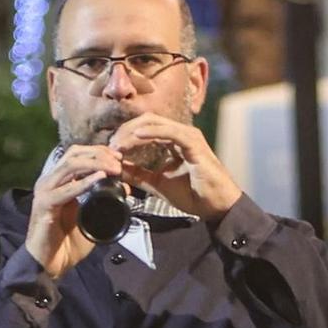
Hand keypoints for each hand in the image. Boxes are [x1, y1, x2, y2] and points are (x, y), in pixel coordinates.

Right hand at [27, 144, 117, 279]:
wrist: (49, 265)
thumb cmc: (66, 243)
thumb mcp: (91, 217)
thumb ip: (105, 201)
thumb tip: (125, 187)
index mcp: (59, 182)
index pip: (77, 154)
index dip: (98, 152)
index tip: (119, 157)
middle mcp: (50, 182)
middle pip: (74, 154)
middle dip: (99, 154)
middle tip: (119, 161)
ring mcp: (45, 191)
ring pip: (70, 166)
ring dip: (95, 164)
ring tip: (113, 169)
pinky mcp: (44, 205)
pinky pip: (66, 190)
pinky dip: (84, 183)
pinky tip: (99, 179)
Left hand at [111, 114, 243, 222]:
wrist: (216, 206)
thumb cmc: (194, 195)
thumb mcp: (157, 183)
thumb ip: (138, 174)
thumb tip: (116, 168)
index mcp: (173, 141)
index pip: (144, 129)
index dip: (126, 136)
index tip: (111, 151)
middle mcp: (180, 134)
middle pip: (146, 121)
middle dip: (125, 132)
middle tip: (111, 147)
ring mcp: (188, 136)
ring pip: (155, 123)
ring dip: (133, 132)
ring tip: (118, 145)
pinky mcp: (194, 143)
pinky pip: (170, 132)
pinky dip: (152, 132)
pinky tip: (136, 136)